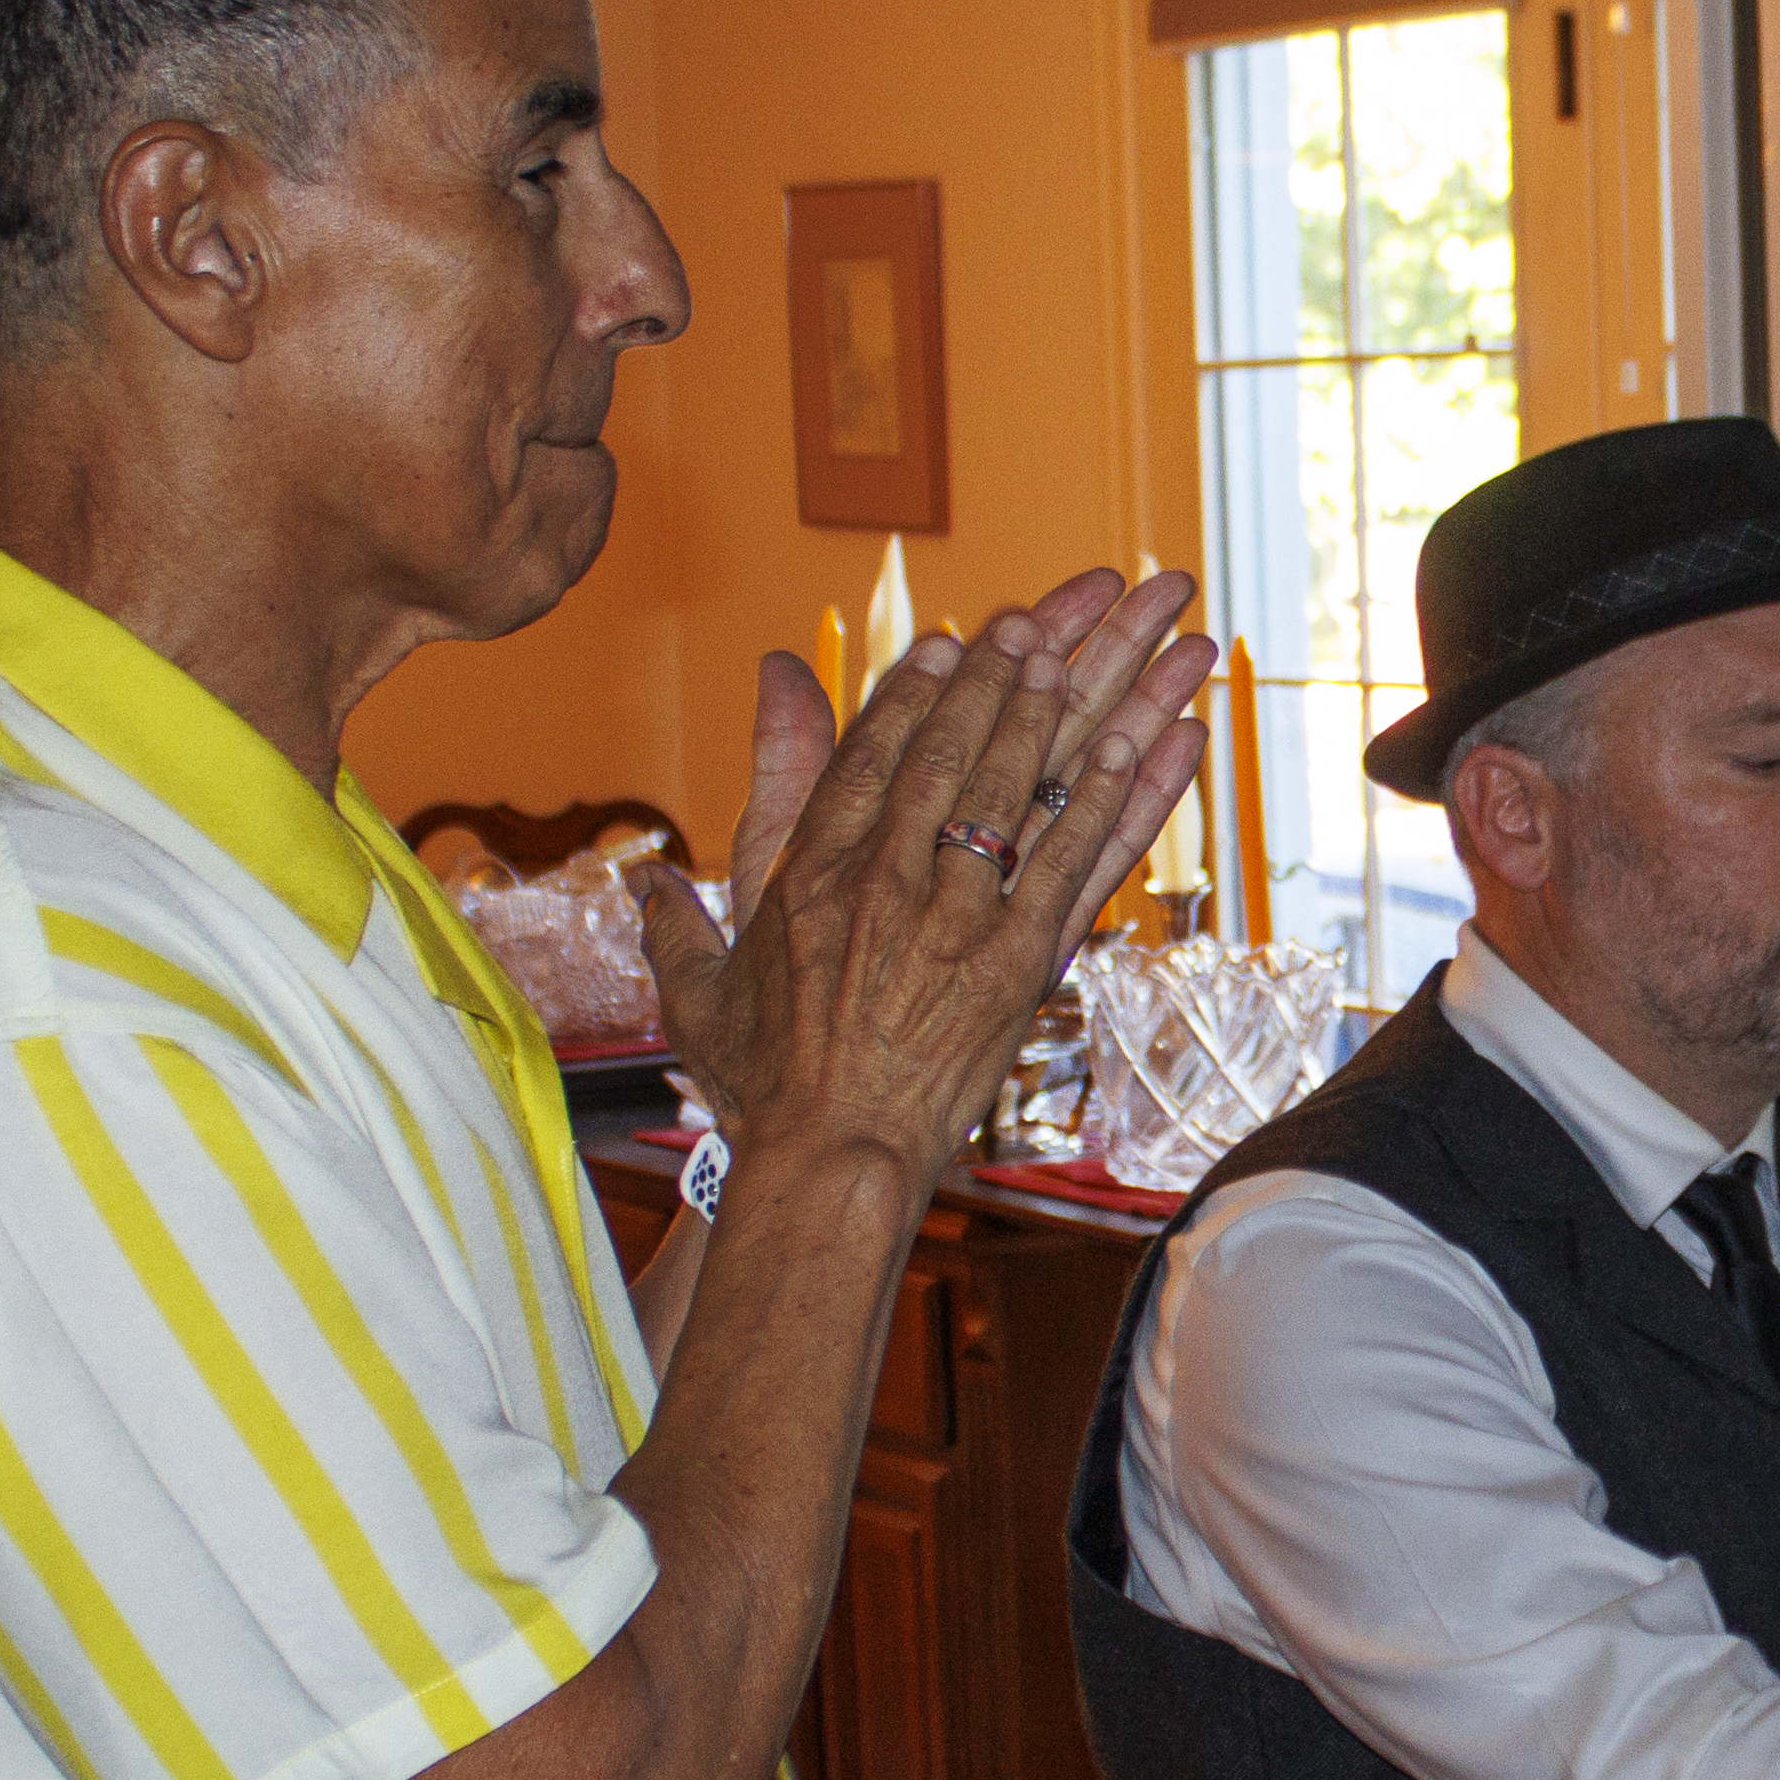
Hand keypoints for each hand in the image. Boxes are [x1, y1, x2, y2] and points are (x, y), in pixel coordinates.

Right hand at [639, 568, 1208, 1176]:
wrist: (829, 1158)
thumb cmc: (762, 1084)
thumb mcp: (699, 986)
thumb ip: (674, 914)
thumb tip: (639, 871)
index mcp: (810, 876)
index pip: (868, 756)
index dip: (914, 692)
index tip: (949, 642)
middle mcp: (883, 882)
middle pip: (945, 754)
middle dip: (992, 678)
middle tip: (1036, 621)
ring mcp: (954, 920)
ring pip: (1007, 794)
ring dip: (1050, 716)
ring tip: (1086, 656)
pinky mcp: (1017, 964)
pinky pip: (1070, 865)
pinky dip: (1108, 802)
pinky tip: (1140, 747)